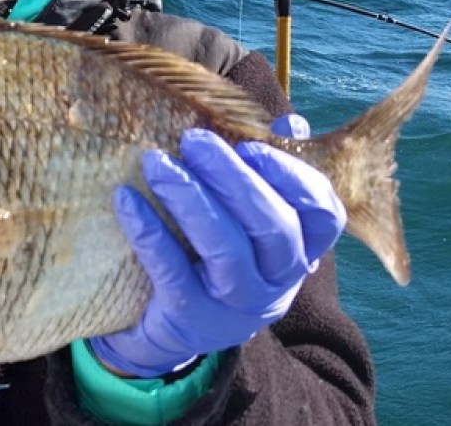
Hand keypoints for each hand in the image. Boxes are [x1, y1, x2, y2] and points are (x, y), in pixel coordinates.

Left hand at [88, 120, 344, 377]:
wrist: (170, 326)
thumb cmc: (213, 254)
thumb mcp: (247, 218)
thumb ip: (268, 171)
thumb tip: (293, 124)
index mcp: (300, 249)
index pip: (323, 215)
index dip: (294, 177)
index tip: (251, 146)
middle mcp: (278, 281)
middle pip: (274, 227)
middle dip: (233, 178)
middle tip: (193, 140)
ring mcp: (238, 305)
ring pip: (227, 251)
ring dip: (190, 200)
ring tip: (155, 162)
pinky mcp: (192, 318)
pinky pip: (173, 272)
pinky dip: (150, 233)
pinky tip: (126, 199)